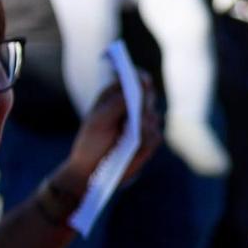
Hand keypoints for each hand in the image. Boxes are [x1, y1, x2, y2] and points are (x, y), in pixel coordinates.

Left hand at [59, 72, 161, 197]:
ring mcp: (145, 122)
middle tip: (130, 115)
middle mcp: (134, 106)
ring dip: (142, 125)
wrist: (91, 169)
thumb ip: (116, 102)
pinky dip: (145, 141)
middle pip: (149, 95)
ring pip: (154, 116)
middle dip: (142, 104)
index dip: (141, 78)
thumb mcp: (98, 120)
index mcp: (118, 95)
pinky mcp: (151, 139)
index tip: (143, 82)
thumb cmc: (91, 141)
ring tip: (123, 136)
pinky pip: (156, 135)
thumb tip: (138, 87)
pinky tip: (132, 147)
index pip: (136, 78)